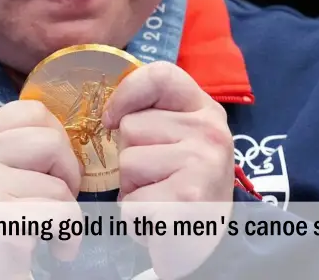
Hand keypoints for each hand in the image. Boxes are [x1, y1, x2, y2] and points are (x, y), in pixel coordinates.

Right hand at [0, 100, 83, 279]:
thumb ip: (18, 148)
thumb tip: (70, 134)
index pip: (32, 111)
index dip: (55, 138)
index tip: (50, 169)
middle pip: (52, 140)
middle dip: (67, 173)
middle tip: (56, 200)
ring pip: (60, 181)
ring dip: (67, 208)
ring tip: (50, 228)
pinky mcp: (0, 216)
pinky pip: (63, 213)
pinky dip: (71, 234)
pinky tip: (57, 247)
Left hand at [103, 61, 235, 277]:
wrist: (206, 243)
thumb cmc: (184, 186)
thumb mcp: (179, 139)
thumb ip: (154, 115)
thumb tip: (108, 113)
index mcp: (205, 110)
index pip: (160, 75)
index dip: (127, 93)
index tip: (113, 119)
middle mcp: (210, 131)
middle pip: (132, 125)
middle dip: (131, 156)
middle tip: (158, 178)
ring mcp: (202, 162)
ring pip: (128, 162)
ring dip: (132, 188)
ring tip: (159, 197)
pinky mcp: (187, 198)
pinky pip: (131, 199)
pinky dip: (135, 216)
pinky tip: (158, 219)